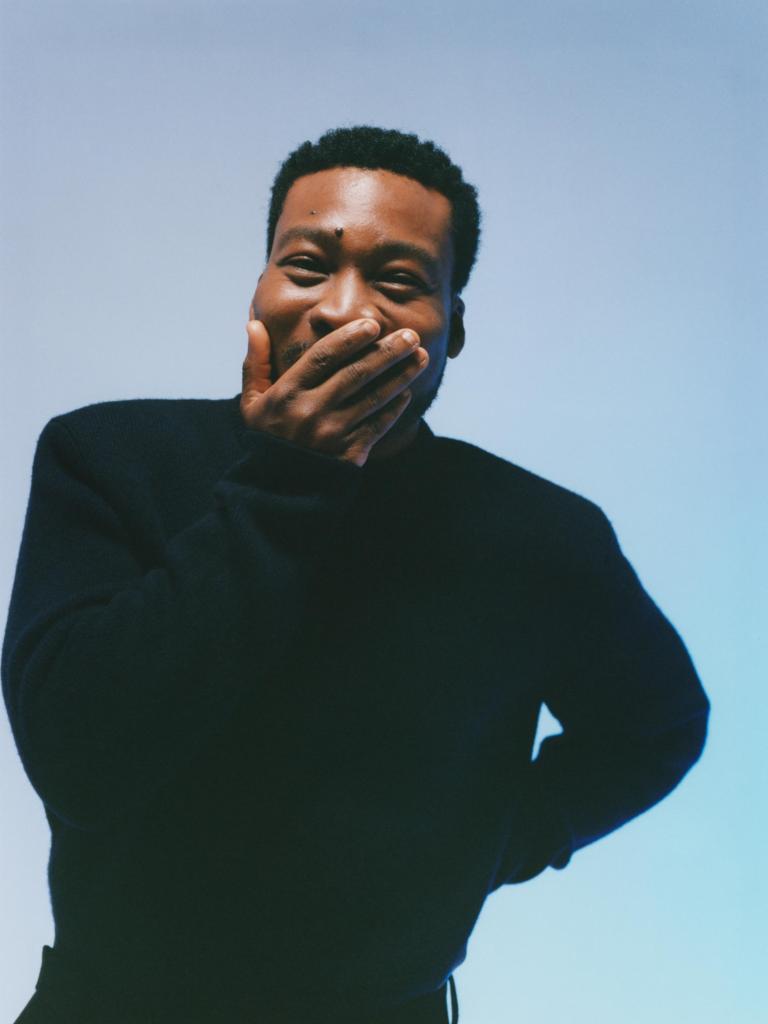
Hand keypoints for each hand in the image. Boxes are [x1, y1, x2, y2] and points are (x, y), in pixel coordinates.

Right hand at [240, 318, 428, 467]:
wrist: (278, 490)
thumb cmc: (268, 437)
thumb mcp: (252, 401)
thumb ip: (255, 363)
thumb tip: (254, 325)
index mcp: (287, 393)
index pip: (323, 357)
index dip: (349, 338)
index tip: (372, 325)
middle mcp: (310, 411)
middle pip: (356, 373)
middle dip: (387, 352)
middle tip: (412, 335)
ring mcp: (332, 434)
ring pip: (374, 398)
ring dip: (401, 375)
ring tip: (421, 357)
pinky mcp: (348, 454)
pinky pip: (378, 426)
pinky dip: (395, 409)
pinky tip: (408, 393)